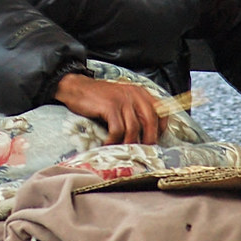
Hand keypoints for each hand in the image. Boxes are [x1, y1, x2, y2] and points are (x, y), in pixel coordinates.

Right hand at [53, 72, 167, 143]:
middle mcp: (135, 95)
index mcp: (141, 93)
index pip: (162, 111)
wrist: (78, 88)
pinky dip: (114, 141)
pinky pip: (117, 130)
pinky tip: (108, 145)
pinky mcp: (110, 106)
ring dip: (129, 143)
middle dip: (148, 140)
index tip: (155, 140)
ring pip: (134, 128)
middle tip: (141, 152)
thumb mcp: (123, 98)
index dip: (161, 128)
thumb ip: (136, 109)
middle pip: (150, 121)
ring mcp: (123, 100)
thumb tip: (146, 133)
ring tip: (123, 151)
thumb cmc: (100, 98)